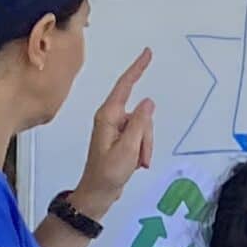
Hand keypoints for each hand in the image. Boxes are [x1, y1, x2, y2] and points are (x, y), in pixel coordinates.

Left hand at [74, 48, 157, 218]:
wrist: (98, 193)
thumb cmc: (109, 173)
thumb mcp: (128, 149)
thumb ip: (140, 123)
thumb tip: (148, 102)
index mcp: (107, 116)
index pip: (125, 86)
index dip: (137, 69)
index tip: (147, 53)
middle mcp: (111, 118)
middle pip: (140, 114)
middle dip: (146, 135)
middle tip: (141, 158)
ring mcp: (116, 128)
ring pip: (143, 127)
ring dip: (145, 146)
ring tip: (138, 163)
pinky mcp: (121, 137)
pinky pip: (140, 136)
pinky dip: (142, 149)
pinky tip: (136, 163)